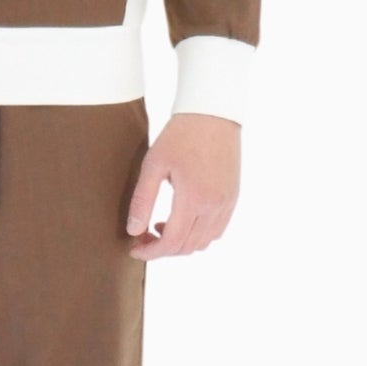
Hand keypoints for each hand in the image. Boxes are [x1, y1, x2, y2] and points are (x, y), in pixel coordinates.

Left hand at [126, 113, 240, 259]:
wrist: (213, 113)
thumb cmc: (179, 136)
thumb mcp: (153, 165)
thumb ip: (142, 201)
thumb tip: (133, 231)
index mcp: (194, 198)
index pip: (171, 243)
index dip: (151, 252)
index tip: (134, 249)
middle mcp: (215, 205)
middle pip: (187, 247)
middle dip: (163, 249)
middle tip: (143, 236)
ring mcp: (227, 202)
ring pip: (204, 242)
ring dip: (181, 243)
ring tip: (160, 226)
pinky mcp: (233, 197)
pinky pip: (217, 230)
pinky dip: (198, 234)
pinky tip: (182, 219)